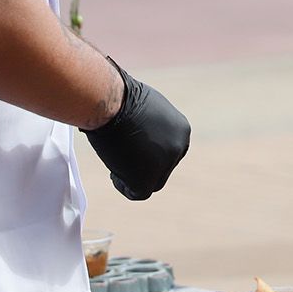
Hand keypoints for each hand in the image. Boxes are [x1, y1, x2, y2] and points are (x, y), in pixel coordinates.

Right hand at [82, 58, 190, 199]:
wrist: (111, 104)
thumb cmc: (121, 99)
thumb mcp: (146, 108)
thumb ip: (151, 127)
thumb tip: (142, 138)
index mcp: (182, 130)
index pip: (170, 150)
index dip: (153, 154)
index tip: (136, 151)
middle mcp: (179, 147)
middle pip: (163, 167)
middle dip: (145, 166)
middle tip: (124, 159)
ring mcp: (165, 165)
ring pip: (152, 181)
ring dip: (134, 175)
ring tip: (116, 162)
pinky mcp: (147, 180)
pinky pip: (137, 193)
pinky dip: (124, 186)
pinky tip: (113, 173)